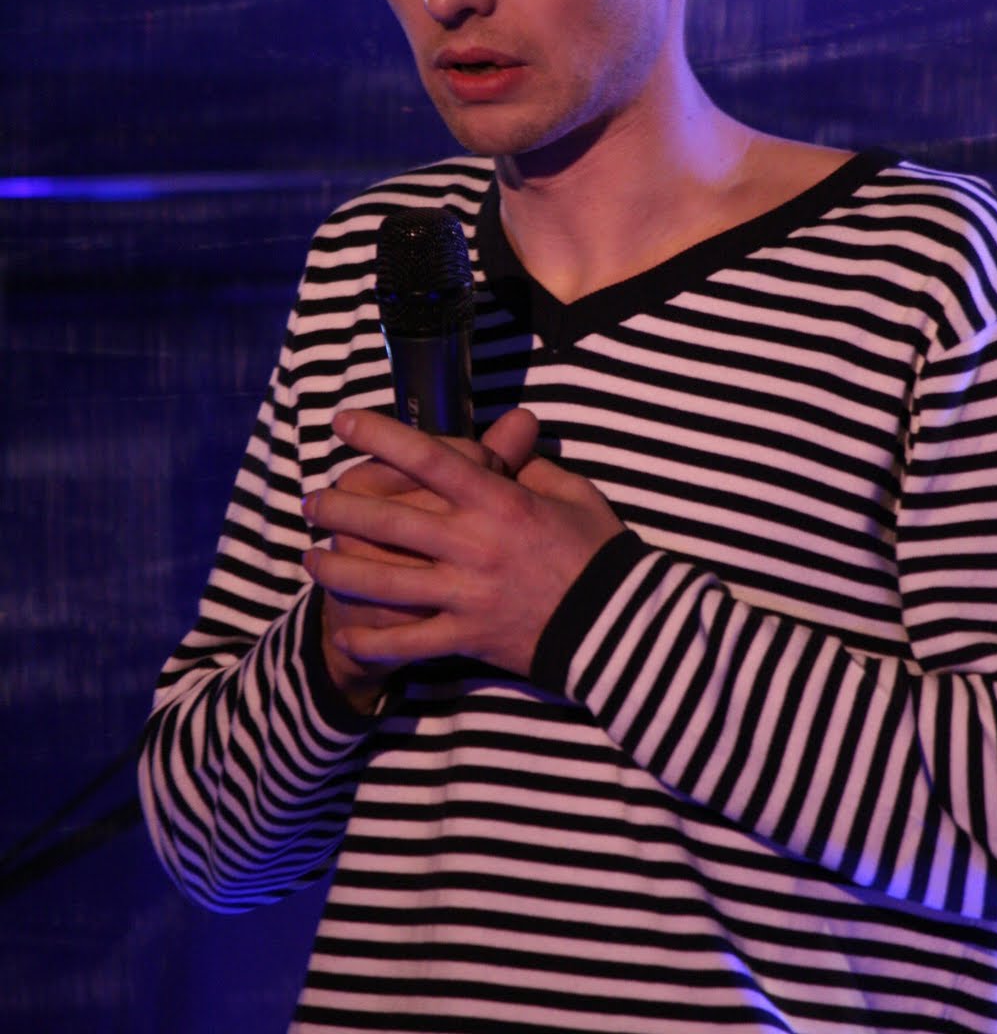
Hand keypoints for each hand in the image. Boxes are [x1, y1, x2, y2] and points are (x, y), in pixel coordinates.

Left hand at [302, 407, 623, 681]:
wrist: (621, 627)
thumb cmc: (598, 551)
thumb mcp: (571, 494)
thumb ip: (529, 469)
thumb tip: (502, 450)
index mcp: (498, 501)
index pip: (427, 458)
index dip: (379, 435)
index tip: (343, 421)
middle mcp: (473, 544)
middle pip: (389, 519)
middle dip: (340, 508)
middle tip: (311, 502)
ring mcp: (466, 594)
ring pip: (385, 580)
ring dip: (339, 569)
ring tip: (309, 559)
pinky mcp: (468, 637)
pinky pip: (409, 641)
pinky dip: (373, 641)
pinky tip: (344, 633)